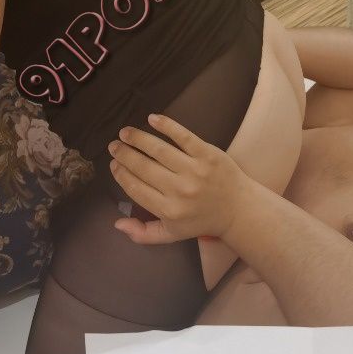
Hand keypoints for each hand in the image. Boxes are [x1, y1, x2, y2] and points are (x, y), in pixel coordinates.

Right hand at [107, 114, 245, 244]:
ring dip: (138, 138)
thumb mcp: (172, 235)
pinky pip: (183, 136)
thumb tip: (118, 223)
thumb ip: (144, 234)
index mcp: (168, 211)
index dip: (121, 174)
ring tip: (126, 132)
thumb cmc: (202, 221)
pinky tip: (152, 118)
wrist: (238, 210)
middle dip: (124, 154)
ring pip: (158, 149)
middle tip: (114, 146)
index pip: (136, 188)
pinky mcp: (208, 154)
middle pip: (143, 167)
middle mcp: (180, 191)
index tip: (114, 164)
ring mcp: (195, 171)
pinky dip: (166, 125)